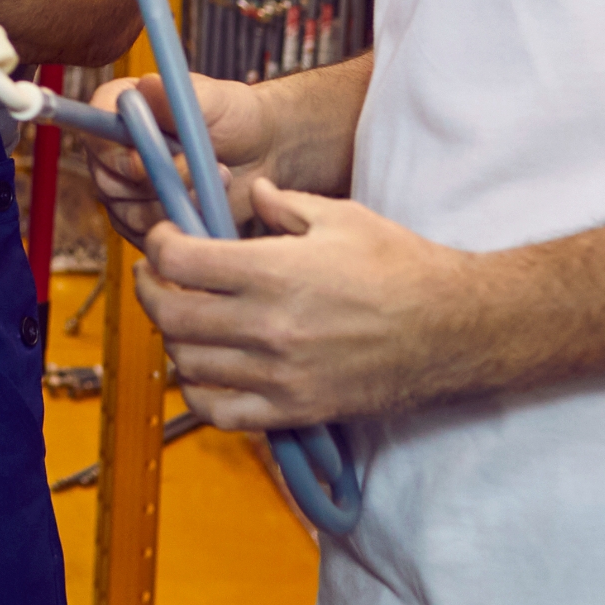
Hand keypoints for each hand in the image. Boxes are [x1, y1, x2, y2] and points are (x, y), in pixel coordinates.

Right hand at [86, 72, 272, 245]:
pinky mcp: (145, 222)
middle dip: (160, 181)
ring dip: (179, 201)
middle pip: (109, 181)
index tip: (147, 159)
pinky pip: (150, 236)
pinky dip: (183, 224)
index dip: (116, 152)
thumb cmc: (235, 116)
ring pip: (133, 213)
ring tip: (218, 178)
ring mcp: (127, 190)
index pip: (94, 134)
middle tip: (203, 168)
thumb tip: (146, 87)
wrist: (261, 151)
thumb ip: (178, 99)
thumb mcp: (214, 100)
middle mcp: (115, 151)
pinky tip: (209, 204)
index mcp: (119, 111)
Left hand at [136, 181, 488, 427]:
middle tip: (156, 277)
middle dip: (150, 290)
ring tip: (185, 319)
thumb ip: (285, 205)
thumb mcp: (343, 218)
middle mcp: (267, 325)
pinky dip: (199, 393)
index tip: (166, 238)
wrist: (454, 330)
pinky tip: (206, 372)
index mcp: (274, 272)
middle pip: (170, 314)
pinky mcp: (294, 409)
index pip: (179, 261)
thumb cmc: (403, 268)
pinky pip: (220, 412)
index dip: (159, 244)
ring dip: (174, 338)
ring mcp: (278, 373)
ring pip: (188, 363)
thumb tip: (251, 192)